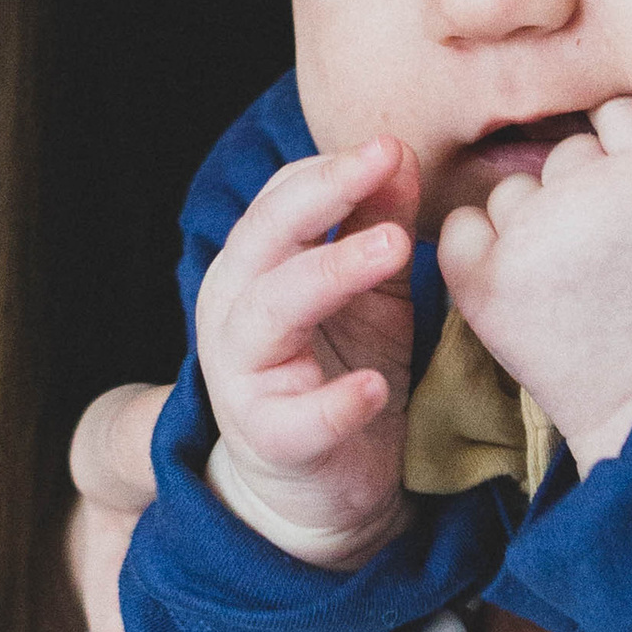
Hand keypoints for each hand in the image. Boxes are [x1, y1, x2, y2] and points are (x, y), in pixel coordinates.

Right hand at [193, 138, 421, 565]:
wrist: (317, 486)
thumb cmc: (337, 369)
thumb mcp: (367, 291)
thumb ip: (376, 223)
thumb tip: (398, 153)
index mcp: (251, 268)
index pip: (280, 200)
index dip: (330, 168)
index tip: (389, 144)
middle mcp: (233, 312)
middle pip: (266, 239)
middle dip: (325, 196)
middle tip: (385, 160)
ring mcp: (243, 377)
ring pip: (272, 312)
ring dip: (332, 272)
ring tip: (395, 246)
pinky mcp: (271, 441)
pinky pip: (298, 420)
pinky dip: (335, 403)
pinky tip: (374, 386)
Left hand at [439, 96, 631, 468]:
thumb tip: (626, 125)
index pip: (618, 112)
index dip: (622, 147)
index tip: (627, 184)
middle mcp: (589, 189)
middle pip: (566, 155)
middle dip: (584, 192)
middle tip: (607, 247)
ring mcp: (531, 234)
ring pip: (513, 191)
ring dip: (533, 221)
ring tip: (568, 276)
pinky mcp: (485, 282)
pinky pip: (460, 229)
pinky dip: (478, 247)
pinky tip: (511, 274)